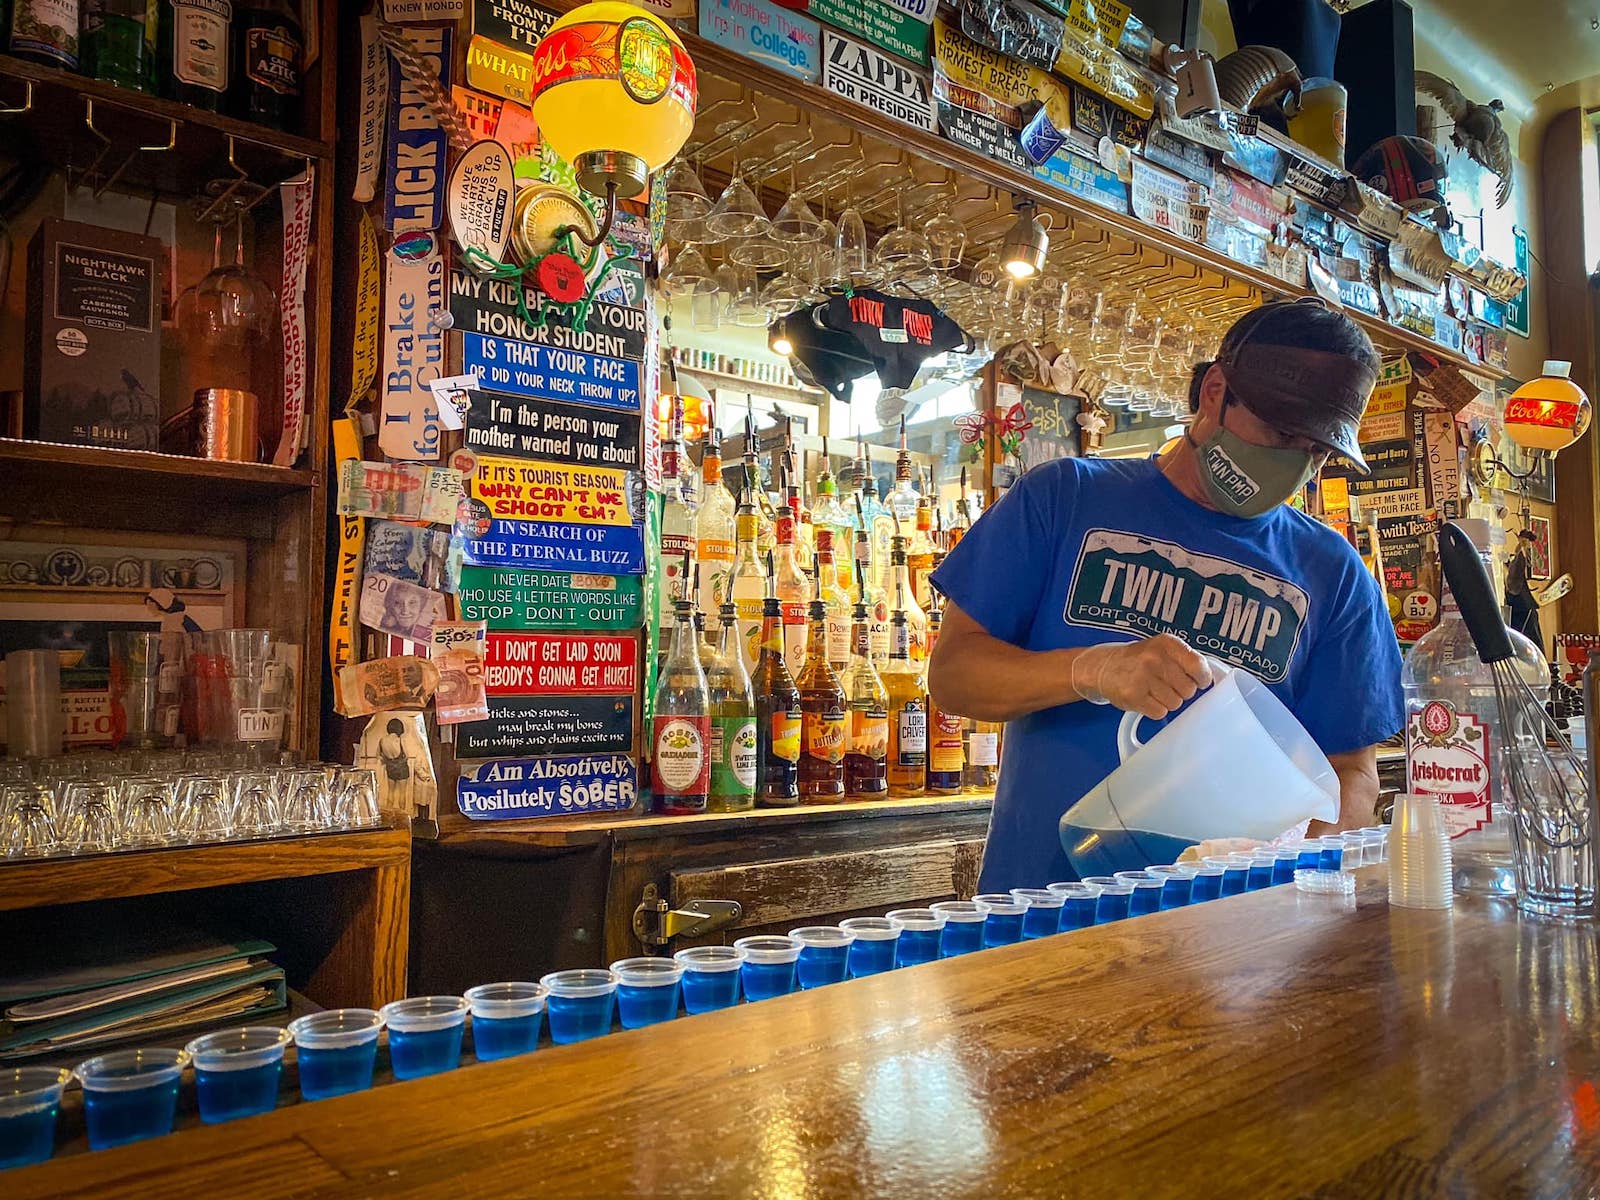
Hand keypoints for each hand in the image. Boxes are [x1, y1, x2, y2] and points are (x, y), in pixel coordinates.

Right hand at [1071, 635, 1214, 719]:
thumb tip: (1214, 678)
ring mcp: (1142, 677)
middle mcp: (1154, 658)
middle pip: (1189, 690)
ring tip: (1153, 690)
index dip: (1202, 678)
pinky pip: (1160, 713)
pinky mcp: (1132, 696)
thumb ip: (1187, 660)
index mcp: (1167, 644)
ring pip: (1175, 704)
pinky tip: (1145, 698)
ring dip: (1167, 701)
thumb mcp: (1162, 649)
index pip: (1199, 667)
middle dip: (1181, 691)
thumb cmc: (1139, 660)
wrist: (1103, 666)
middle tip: (1166, 684)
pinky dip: (1155, 709)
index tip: (1199, 681)